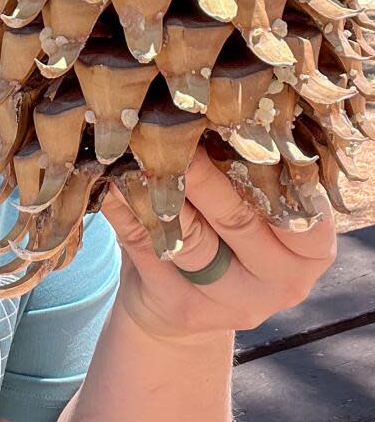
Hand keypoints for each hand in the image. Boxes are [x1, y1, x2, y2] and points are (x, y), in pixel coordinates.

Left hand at [100, 146, 337, 344]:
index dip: (266, 165)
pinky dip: (126, 211)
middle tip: (176, 132)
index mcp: (312, 251)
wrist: (183, 306)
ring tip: (139, 152)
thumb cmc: (225, 234)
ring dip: (161, 191)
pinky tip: (110, 183)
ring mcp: (234, 303)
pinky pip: (148, 249)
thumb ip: (245, 171)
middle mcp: (283, 282)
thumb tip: (210, 114)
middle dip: (202, 172)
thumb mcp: (253, 206)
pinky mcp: (183, 308)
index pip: (301, 209)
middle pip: (239, 219)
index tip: (234, 126)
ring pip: (192, 239)